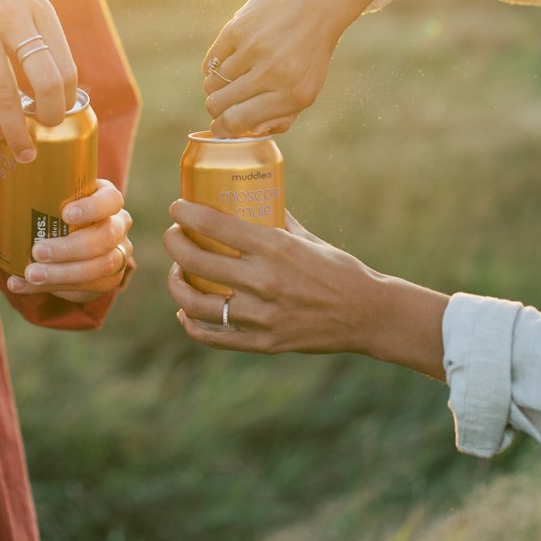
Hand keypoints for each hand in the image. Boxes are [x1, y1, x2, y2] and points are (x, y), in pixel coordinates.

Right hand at [0, 0, 77, 159]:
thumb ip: (39, 35)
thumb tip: (56, 86)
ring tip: (22, 150)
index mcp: (40, 10)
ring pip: (6, 92)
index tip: (61, 115)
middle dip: (50, 116)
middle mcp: (15, 19)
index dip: (66, 99)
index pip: (66, 66)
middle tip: (46, 132)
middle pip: (45, 80)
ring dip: (16, 129)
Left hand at [0, 176, 132, 301]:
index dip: (93, 207)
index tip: (65, 214)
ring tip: (31, 273)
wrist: (63, 246)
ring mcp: (116, 254)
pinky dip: (53, 288)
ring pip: (99, 266)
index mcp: (104, 199)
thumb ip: (12, 192)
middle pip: (105, 237)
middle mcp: (116, 225)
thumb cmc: (50, 214)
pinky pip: (87, 288)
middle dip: (70, 247)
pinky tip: (25, 285)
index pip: (111, 199)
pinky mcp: (108, 280)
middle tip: (38, 251)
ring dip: (63, 273)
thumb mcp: (35, 200)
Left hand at [164, 200, 447, 376]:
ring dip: (177, 285)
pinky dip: (191, 324)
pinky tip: (185, 312)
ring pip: (196, 303)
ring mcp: (261, 316)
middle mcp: (263, 281)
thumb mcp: (307, 237)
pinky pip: (214, 336)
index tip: (177, 207)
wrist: (367, 313)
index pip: (215, 225)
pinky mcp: (264, 342)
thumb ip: (277, 220)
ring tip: (177, 273)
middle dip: (175, 243)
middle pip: (196, 260)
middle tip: (173, 235)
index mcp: (275, 248)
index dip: (187, 213)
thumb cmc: (338, 269)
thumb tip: (254, 198)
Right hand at [202, 0, 394, 135]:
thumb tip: (246, 131)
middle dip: (215, 108)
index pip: (239, 122)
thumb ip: (282, 115)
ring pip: (212, 83)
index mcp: (294, 95)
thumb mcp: (309, 87)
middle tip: (219, 104)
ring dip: (215, 86)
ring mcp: (254, 50)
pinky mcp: (239, 28)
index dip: (222, 128)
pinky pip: (211, 61)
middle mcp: (273, 74)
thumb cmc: (311, 49)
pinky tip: (226, 62)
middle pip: (220, 105)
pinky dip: (213, 66)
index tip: (218, 127)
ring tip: (228, 79)